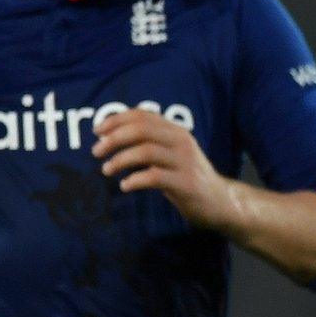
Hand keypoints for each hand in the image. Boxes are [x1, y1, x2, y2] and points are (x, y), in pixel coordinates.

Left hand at [93, 110, 235, 230]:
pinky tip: (125, 186)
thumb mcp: (172, 152)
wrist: (219, 201)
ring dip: (120, 160)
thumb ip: (150, 141)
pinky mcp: (185, 183)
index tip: (97, 132)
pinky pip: (153, 177)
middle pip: (141, 130)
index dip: (116, 120)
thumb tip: (111, 135)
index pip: (142, 115)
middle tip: (96, 151)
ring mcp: (184, 162)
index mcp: (176, 130)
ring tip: (106, 170)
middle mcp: (181, 141)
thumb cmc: (187, 176)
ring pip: (145, 151)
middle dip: (114, 139)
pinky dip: (134, 180)